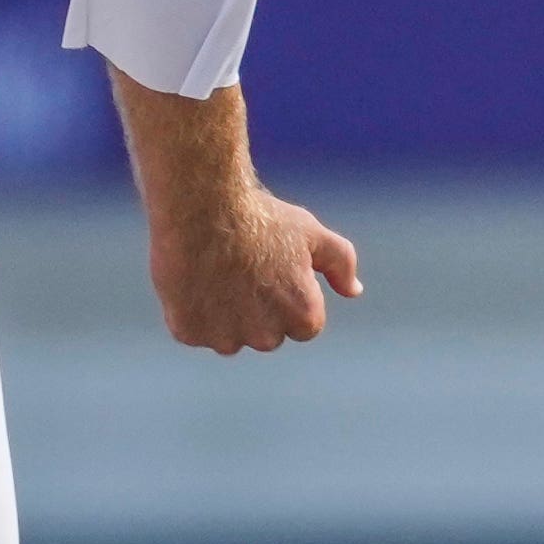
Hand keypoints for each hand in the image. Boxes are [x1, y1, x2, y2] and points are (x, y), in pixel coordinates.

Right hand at [145, 180, 364, 354]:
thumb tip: (354, 291)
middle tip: (241, 268)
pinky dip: (191, 310)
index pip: (300, 323)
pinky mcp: (190, 332)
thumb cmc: (260, 218)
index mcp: (303, 317)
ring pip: (227, 335)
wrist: (204, 206)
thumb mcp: (311, 234)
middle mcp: (267, 337)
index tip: (268, 269)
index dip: (284, 294)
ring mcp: (226, 338)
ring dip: (222, 314)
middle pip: (263, 334)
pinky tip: (193, 278)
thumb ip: (341, 264)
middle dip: (255, 309)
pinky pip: (193, 329)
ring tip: (215, 271)